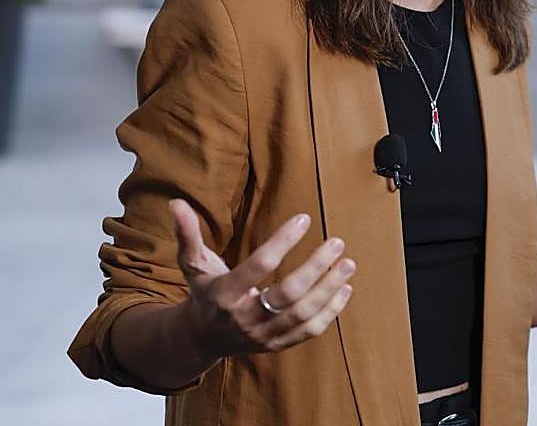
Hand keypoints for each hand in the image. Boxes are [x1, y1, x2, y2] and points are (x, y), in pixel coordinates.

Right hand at [169, 198, 355, 359]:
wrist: (203, 338)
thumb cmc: (204, 292)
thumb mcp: (193, 264)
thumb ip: (187, 234)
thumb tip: (177, 203)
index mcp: (224, 294)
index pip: (259, 265)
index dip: (283, 241)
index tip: (304, 218)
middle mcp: (245, 318)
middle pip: (288, 294)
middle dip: (316, 267)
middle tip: (338, 242)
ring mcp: (263, 334)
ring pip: (303, 314)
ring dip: (330, 288)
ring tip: (348, 263)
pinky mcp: (277, 344)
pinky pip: (309, 331)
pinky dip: (331, 311)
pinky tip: (345, 289)